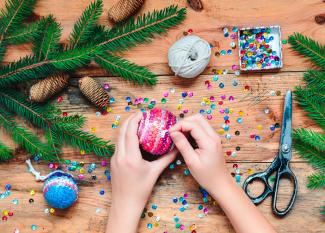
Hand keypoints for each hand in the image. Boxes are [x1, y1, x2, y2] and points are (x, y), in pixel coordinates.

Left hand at [107, 112, 177, 232]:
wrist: (125, 205)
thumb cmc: (141, 190)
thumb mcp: (155, 173)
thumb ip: (166, 159)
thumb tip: (177, 148)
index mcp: (130, 157)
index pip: (130, 132)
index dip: (135, 120)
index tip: (142, 113)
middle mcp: (119, 156)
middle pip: (121, 131)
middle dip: (129, 120)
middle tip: (140, 114)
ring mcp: (114, 159)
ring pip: (118, 137)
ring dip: (126, 128)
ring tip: (137, 123)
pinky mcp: (113, 162)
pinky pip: (118, 144)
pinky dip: (124, 137)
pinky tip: (133, 137)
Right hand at [169, 114, 230, 193]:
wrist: (221, 184)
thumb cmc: (206, 176)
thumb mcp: (191, 161)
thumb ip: (182, 145)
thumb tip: (173, 132)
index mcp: (209, 141)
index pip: (192, 124)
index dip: (179, 125)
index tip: (169, 133)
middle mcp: (213, 136)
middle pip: (198, 118)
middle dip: (184, 122)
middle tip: (174, 132)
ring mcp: (214, 137)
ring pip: (200, 121)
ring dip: (188, 124)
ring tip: (179, 135)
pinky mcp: (213, 140)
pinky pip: (202, 128)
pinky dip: (192, 129)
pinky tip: (186, 138)